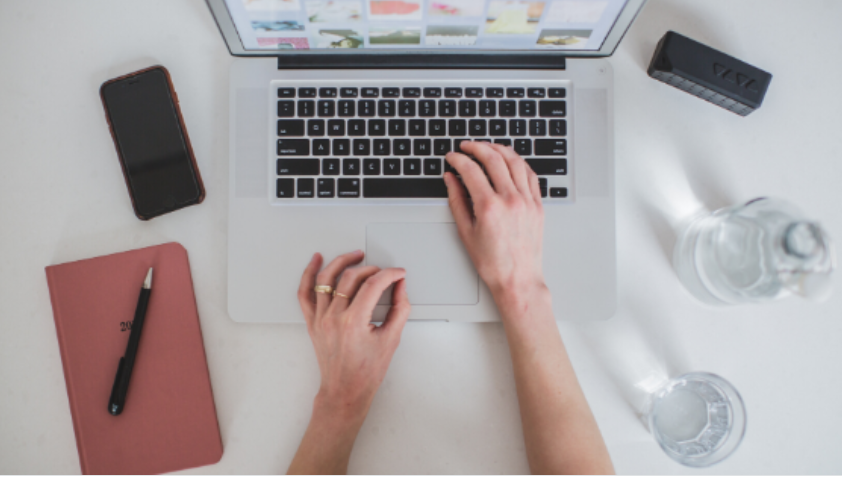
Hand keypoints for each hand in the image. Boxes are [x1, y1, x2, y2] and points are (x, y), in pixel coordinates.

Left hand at [297, 250, 410, 418]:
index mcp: (354, 322)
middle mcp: (334, 317)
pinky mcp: (312, 321)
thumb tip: (400, 287)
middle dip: (371, 269)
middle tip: (383, 272)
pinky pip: (305, 292)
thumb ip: (400, 309)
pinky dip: (309, 273)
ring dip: (342, 262)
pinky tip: (317, 261)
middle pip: (351, 277)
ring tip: (355, 255)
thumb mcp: (391, 339)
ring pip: (326, 278)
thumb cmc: (366, 372)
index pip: (373, 285)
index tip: (398, 273)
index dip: (389, 274)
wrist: (345, 390)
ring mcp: (320, 318)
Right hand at [443, 141, 546, 303]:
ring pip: (515, 161)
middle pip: (493, 158)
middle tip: (466, 146)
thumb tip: (450, 179)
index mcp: (489, 207)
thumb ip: (457, 200)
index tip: (452, 157)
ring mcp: (527, 201)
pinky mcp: (538, 205)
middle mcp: (510, 200)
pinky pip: (530, 174)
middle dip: (476, 147)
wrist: (517, 279)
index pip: (471, 170)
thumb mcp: (466, 231)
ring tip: (487, 147)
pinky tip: (510, 161)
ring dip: (499, 149)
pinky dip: (518, 163)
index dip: (458, 159)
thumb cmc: (492, 262)